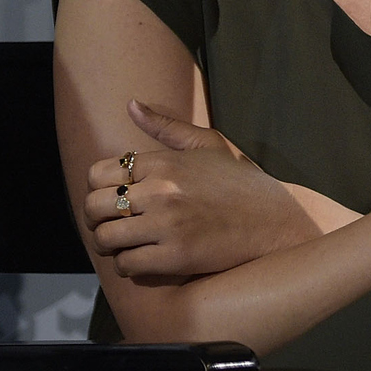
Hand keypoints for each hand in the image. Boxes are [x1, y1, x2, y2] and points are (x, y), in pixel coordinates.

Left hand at [83, 102, 317, 278]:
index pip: (99, 174)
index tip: (114, 199)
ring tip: (127, 244)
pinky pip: (127, 264)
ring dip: (111, 245)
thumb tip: (130, 105)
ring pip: (106, 238)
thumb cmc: (241, 184)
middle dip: (96, 219)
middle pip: (94, 207)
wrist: (276, 222)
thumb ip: (167, 126)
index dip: (98, 189)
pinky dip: (129, 265)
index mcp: (165, 163)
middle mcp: (162, 191)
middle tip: (113, 225)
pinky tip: (145, 258)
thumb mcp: (208, 145)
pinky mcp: (176, 256)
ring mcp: (168, 224)